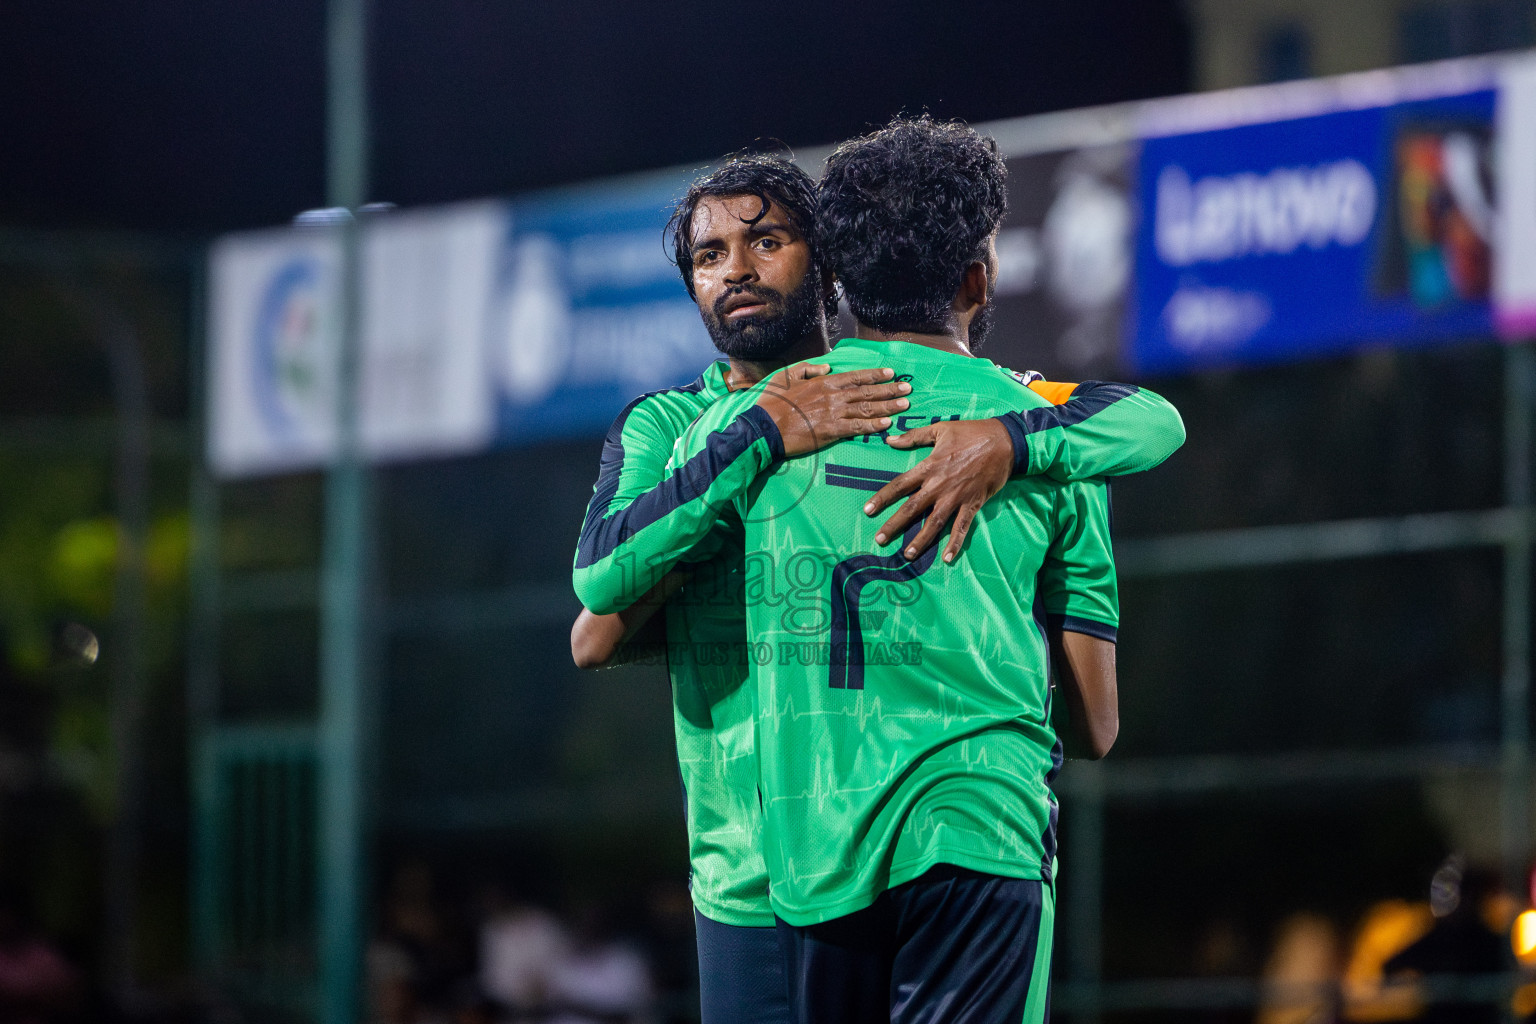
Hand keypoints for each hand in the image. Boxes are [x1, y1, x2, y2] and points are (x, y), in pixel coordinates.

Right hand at [755, 363, 910, 456]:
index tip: (891, 373)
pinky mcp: (831, 431)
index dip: (875, 375)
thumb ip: (809, 368)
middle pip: (867, 391)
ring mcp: (833, 413)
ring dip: (888, 406)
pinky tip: (887, 424)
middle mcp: (833, 395)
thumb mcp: (788, 376)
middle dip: (889, 390)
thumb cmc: (773, 402)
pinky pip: (856, 427)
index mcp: (824, 382)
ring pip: (866, 408)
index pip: (855, 377)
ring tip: (905, 404)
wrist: (765, 427)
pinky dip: (873, 425)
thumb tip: (828, 365)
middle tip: (908, 388)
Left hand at [864, 418, 1013, 563]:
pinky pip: (962, 527)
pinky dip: (955, 543)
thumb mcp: (940, 429)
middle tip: (879, 539)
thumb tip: (889, 439)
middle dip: (894, 525)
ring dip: (921, 539)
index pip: (900, 485)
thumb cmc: (971, 432)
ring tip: (907, 554)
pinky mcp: (973, 503)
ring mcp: (956, 496)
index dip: (882, 498)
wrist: (1005, 441)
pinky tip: (947, 558)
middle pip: (912, 508)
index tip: (867, 510)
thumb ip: (913, 436)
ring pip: (935, 522)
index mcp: (929, 466)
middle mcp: (939, 485)